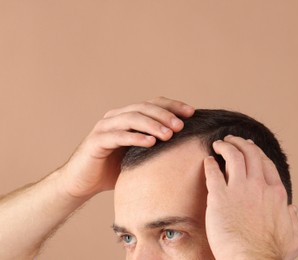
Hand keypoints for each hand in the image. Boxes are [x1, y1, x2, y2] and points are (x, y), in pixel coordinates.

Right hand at [58, 97, 194, 198]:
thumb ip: (156, 145)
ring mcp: (105, 127)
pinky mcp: (96, 141)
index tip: (192, 113)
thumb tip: (187, 145)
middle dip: (165, 115)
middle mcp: (116, 117)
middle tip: (181, 126)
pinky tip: (150, 143)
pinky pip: (118, 136)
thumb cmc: (114, 169)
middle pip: (144, 107)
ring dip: (152, 124)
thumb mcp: (140, 154)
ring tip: (169, 135)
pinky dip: (135, 137)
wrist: (83, 182)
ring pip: (132, 118)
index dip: (173, 106)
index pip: (154, 104)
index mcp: (128, 117)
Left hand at [203, 135, 297, 259]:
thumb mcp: (294, 238)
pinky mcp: (220, 197)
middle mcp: (259, 186)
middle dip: (241, 142)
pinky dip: (210, 163)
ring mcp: (239, 189)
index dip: (257, 152)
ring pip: (233, 156)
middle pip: (250, 154)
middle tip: (233, 139)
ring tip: (219, 144)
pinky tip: (207, 160)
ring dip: (226, 146)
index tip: (250, 148)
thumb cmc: (271, 254)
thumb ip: (294, 221)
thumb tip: (293, 209)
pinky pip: (213, 173)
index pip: (266, 164)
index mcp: (276, 193)